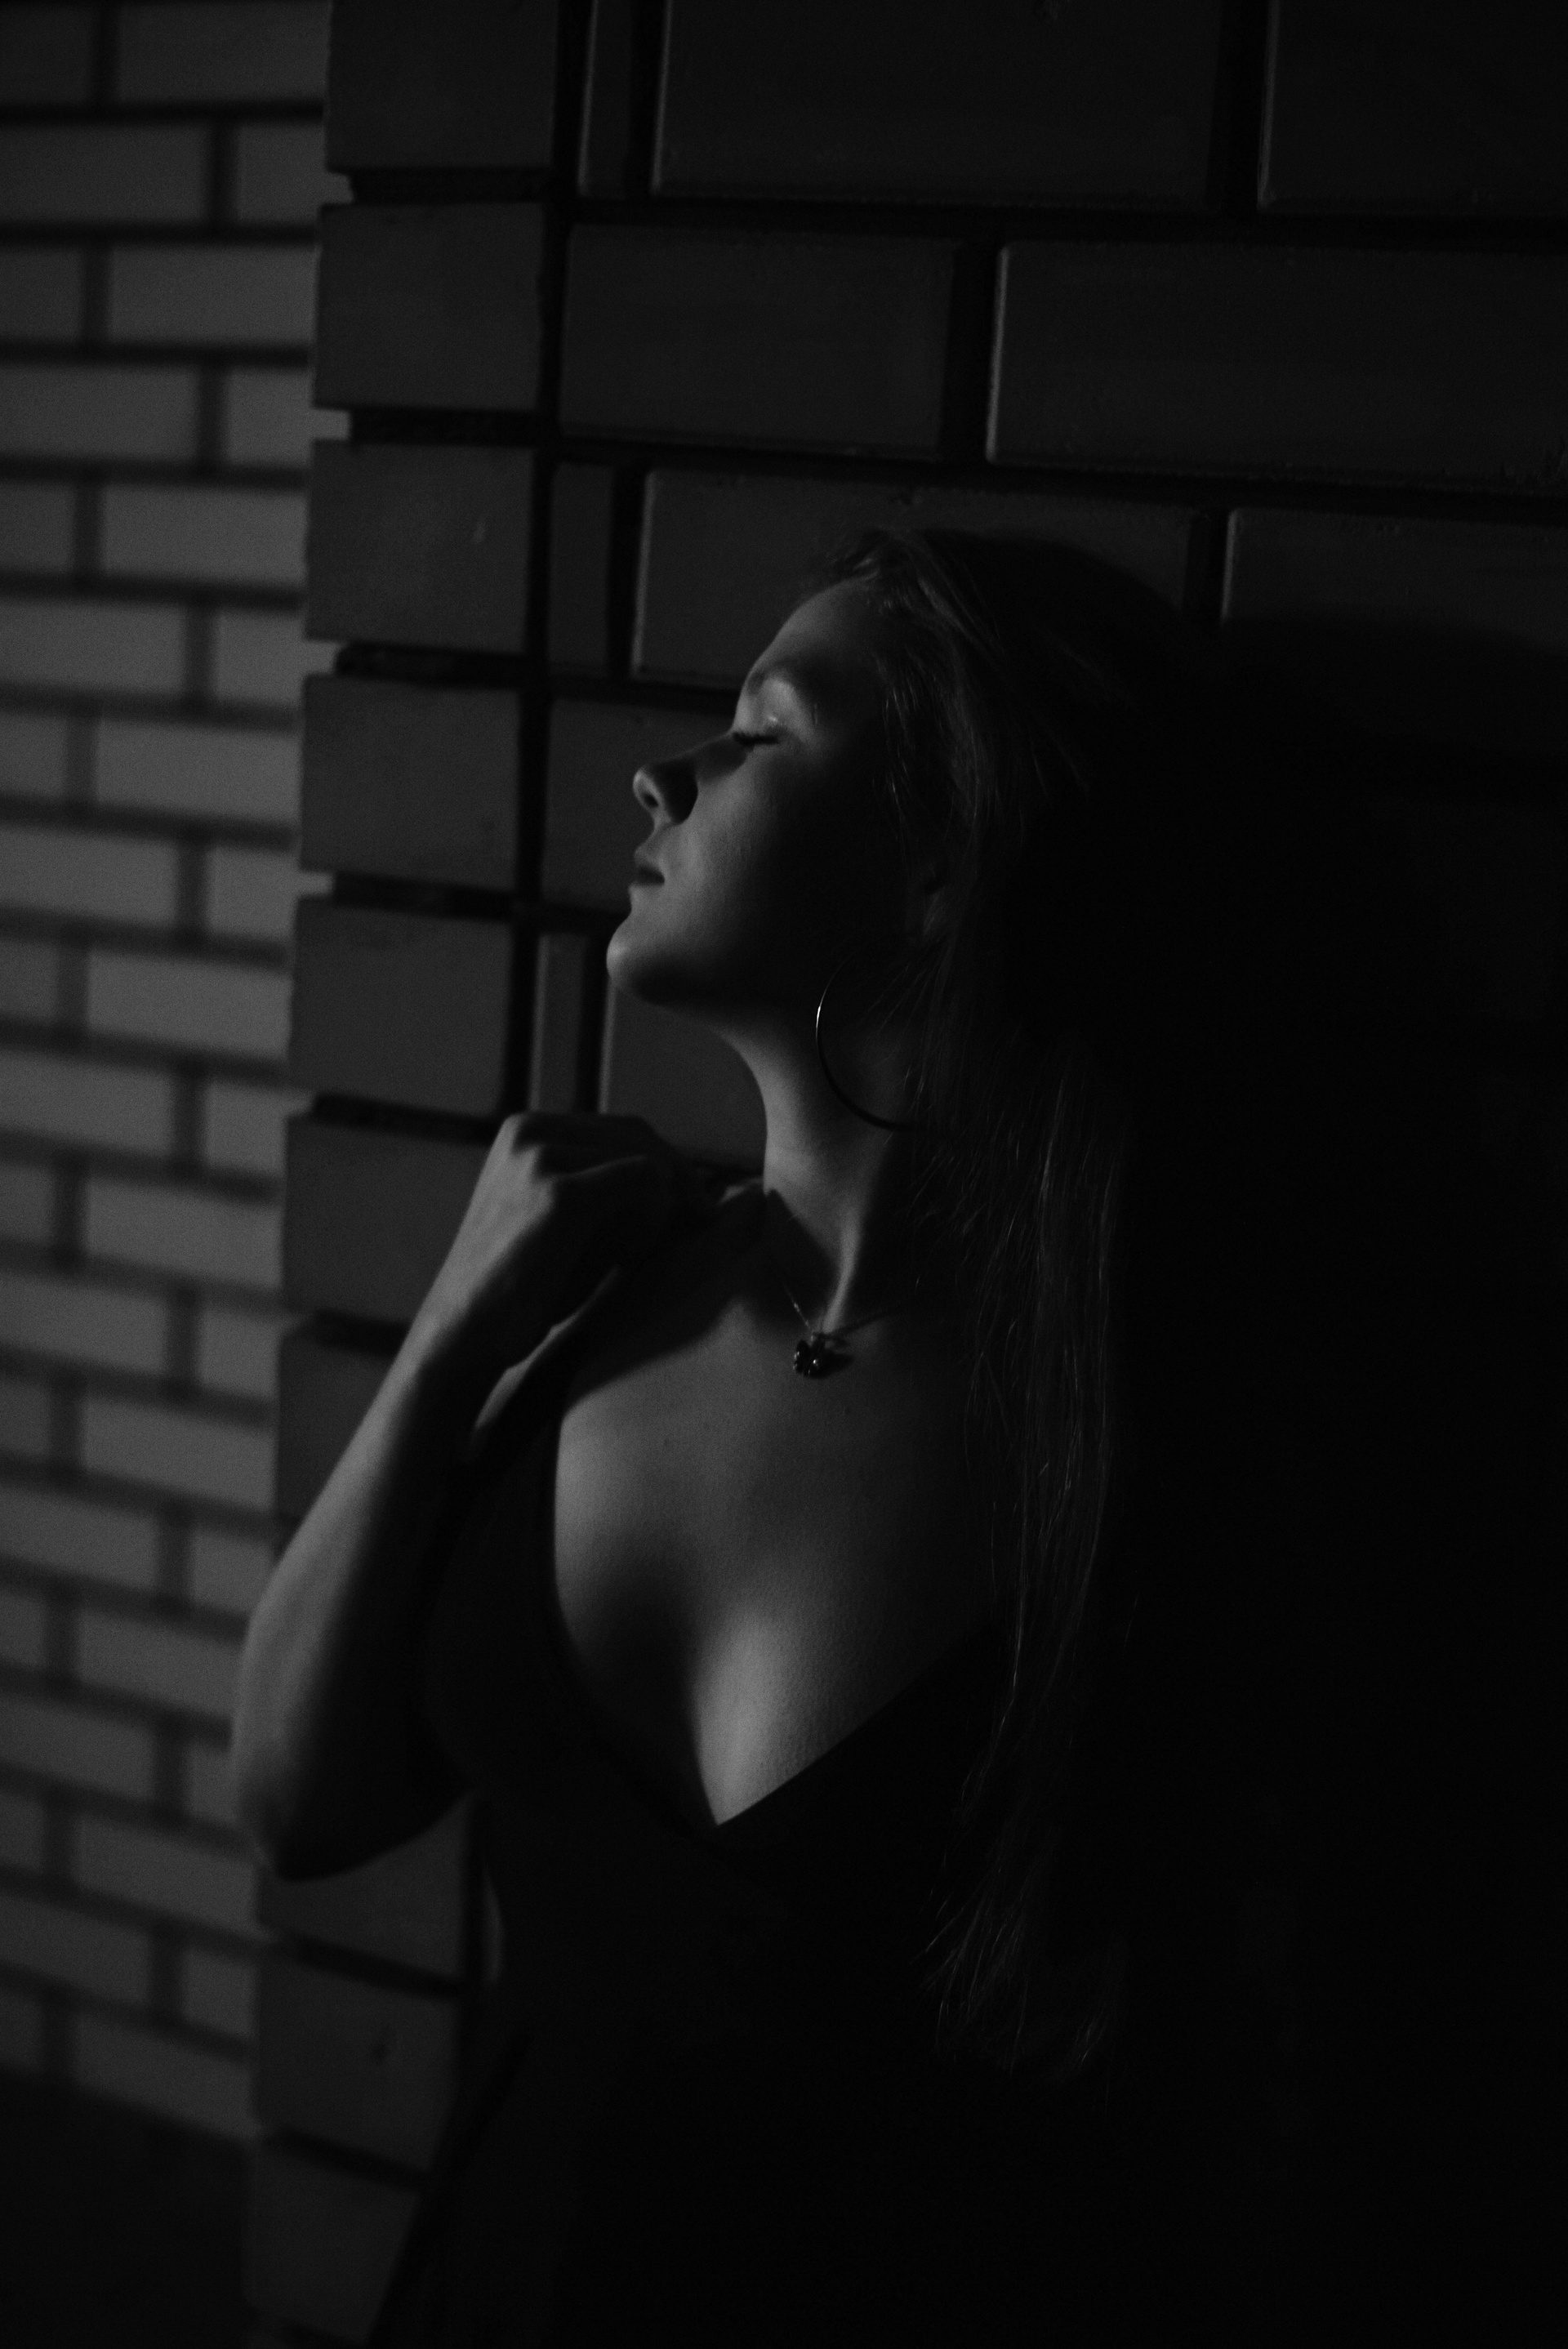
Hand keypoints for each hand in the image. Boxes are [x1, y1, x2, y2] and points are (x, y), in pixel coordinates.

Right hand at [400, 1112, 713, 1415]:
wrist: (463, 1337)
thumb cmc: (518, 1289)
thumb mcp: (561, 1220)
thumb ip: (606, 1190)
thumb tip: (683, 1185)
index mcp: (524, 1130)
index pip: (621, 1129)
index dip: (665, 1167)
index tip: (688, 1208)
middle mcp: (530, 1130)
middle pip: (639, 1135)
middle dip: (677, 1179)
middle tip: (698, 1222)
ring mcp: (541, 1156)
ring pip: (647, 1159)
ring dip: (662, 1205)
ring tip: (642, 1251)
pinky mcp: (559, 1193)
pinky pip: (645, 1182)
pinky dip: (655, 1216)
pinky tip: (634, 1254)